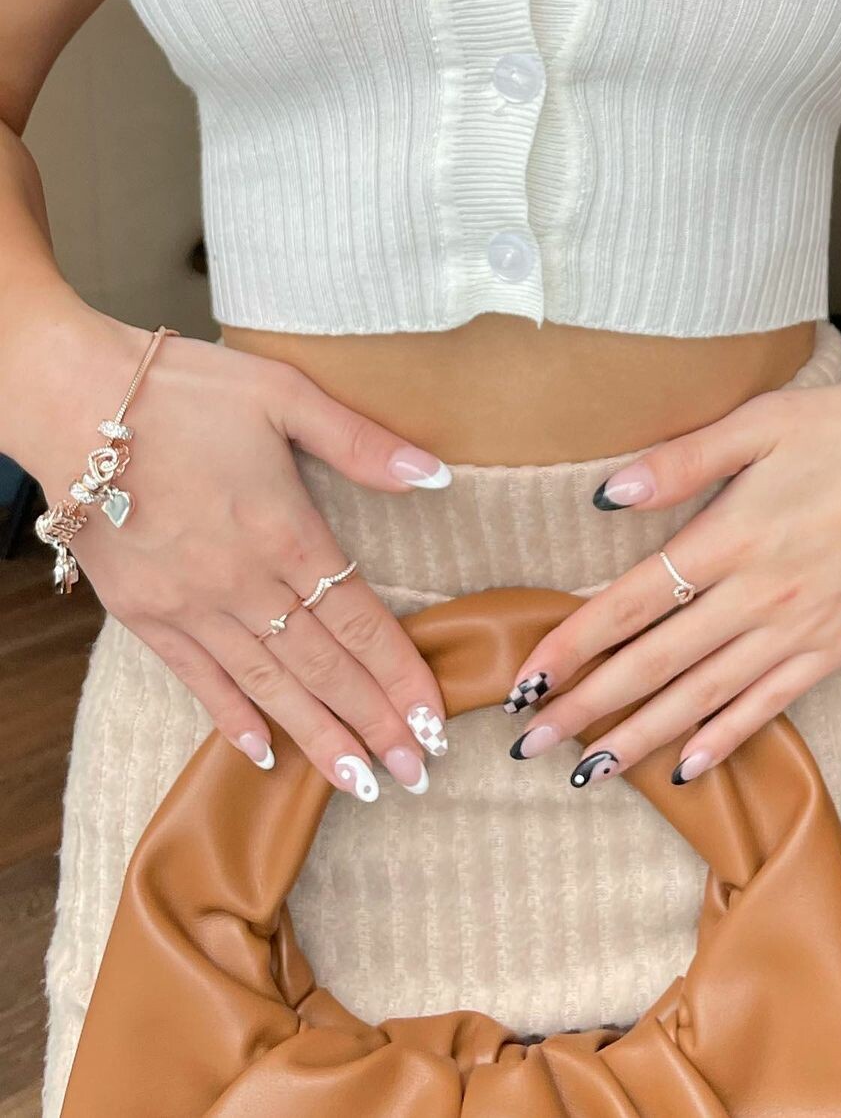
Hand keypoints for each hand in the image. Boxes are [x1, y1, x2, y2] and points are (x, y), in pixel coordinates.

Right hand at [9, 298, 452, 800]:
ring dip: (316, 738)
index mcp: (285, 532)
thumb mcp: (283, 393)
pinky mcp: (143, 614)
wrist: (68, 399)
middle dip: (373, 724)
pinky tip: (263, 753)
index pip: (359, 623)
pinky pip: (196, 679)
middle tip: (414, 775)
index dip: (400, 675)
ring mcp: (189, 605)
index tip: (433, 721)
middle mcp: (241, 583)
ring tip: (358, 784)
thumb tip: (436, 475)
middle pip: (322, 668)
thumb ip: (361, 442)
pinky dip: (231, 718)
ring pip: (267, 686)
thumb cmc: (181, 390)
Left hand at [500, 376, 840, 787]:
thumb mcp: (760, 423)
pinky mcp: (837, 648)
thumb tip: (606, 493)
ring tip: (589, 771)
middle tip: (531, 742)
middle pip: (656, 663)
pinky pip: (771, 705)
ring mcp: (801, 630)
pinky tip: (687, 767)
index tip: (526, 678)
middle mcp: (760, 595)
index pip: (631, 604)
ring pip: (706, 696)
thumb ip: (680, 462)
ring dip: (643, 735)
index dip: (573, 644)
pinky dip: (727, 738)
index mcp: (732, 538)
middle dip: (588, 707)